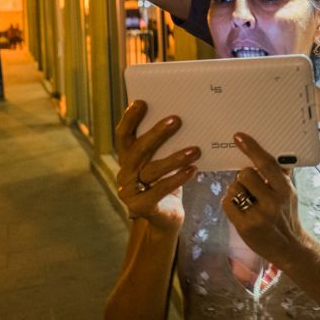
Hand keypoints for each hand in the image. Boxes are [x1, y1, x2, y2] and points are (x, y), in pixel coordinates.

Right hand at [114, 100, 200, 231]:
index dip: (129, 119)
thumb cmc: (166, 182)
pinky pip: (160, 190)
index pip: (123, 135)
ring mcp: (129, 191)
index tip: (141, 102)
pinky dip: (177, 179)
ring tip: (195, 149)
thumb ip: (165, 145)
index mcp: (127, 158)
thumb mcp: (163, 161)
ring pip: (152, 170)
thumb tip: (184, 116)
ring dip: (175, 158)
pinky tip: (193, 170)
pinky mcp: (141, 207)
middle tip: (177, 119)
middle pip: (138, 150)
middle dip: (157, 133)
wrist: (166, 218)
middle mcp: (124, 173)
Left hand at [221, 132, 307, 265]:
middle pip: (245, 174)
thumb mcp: (289, 194)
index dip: (252, 148)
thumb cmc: (286, 215)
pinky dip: (230, 203)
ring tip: (246, 201)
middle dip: (243, 178)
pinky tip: (239, 210)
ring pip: (234, 187)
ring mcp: (258, 215)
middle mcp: (273, 201)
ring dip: (236, 191)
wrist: (289, 247)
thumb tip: (278, 151)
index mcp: (285, 189)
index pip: (266, 163)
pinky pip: (227, 203)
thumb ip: (282, 174)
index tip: (239, 137)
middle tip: (250, 187)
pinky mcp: (245, 226)